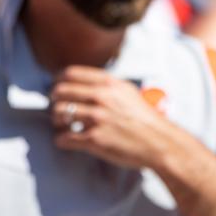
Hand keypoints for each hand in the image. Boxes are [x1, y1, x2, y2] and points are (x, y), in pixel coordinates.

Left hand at [50, 65, 180, 170]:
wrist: (160, 142)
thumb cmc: (146, 119)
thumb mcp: (129, 93)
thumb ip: (107, 86)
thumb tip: (81, 84)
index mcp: (111, 84)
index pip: (70, 73)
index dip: (59, 81)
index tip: (59, 88)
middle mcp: (102, 98)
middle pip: (60, 92)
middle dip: (55, 100)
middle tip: (58, 107)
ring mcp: (97, 118)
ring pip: (59, 113)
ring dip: (57, 120)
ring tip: (63, 124)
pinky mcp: (94, 139)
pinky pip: (63, 138)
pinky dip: (62, 140)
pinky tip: (68, 140)